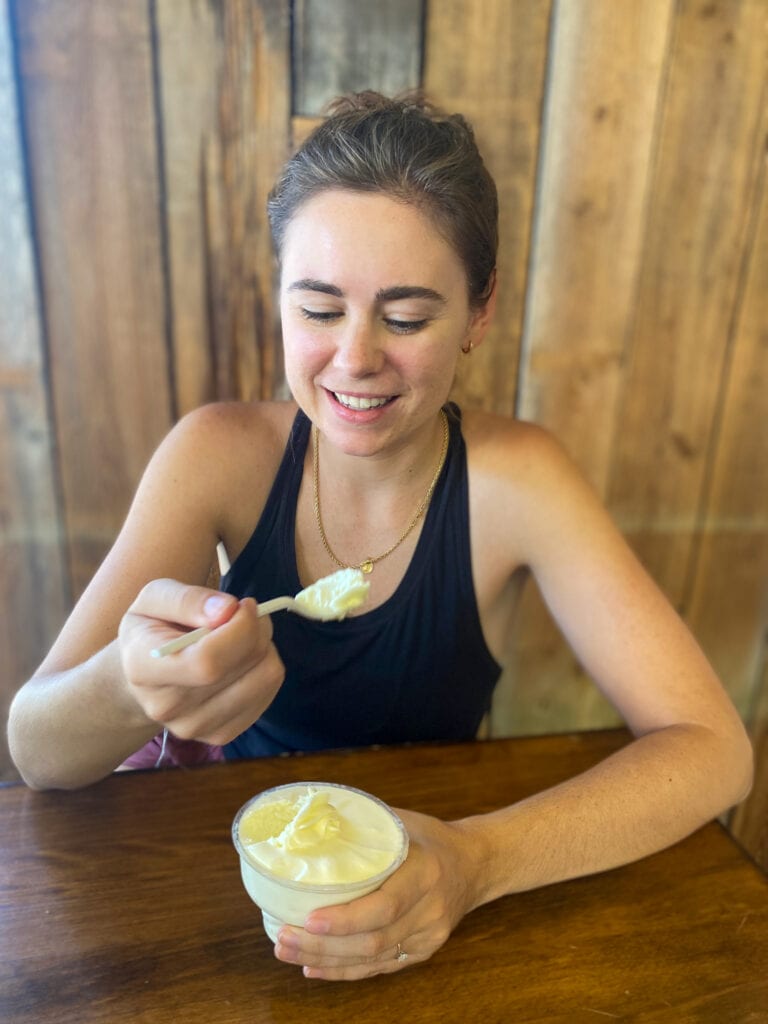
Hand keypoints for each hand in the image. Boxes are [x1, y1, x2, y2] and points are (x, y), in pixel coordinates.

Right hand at [118, 578, 284, 743]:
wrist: (144, 674)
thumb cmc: (152, 627)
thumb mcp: (155, 597)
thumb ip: (188, 599)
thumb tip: (228, 611)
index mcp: (143, 668)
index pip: (207, 661)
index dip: (240, 629)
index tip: (244, 604)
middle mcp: (166, 706)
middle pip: (240, 668)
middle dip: (257, 630)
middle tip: (246, 613)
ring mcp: (193, 727)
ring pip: (264, 679)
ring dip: (265, 648)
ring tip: (244, 636)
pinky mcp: (219, 735)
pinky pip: (268, 695)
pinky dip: (265, 669)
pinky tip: (243, 660)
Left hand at [273, 809, 480, 980]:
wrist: (477, 864)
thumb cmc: (433, 838)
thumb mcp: (403, 822)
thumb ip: (365, 826)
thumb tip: (313, 821)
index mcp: (426, 873)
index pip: (384, 906)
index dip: (345, 919)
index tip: (308, 918)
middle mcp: (429, 910)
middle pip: (372, 941)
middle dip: (322, 944)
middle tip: (283, 937)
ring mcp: (428, 936)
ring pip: (372, 959)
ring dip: (326, 960)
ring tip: (287, 952)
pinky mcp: (423, 951)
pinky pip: (380, 967)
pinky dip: (345, 971)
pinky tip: (314, 967)